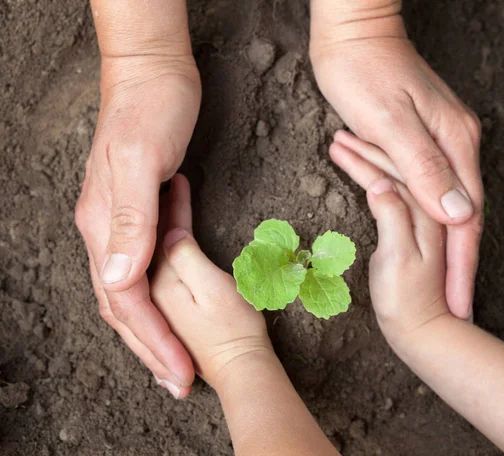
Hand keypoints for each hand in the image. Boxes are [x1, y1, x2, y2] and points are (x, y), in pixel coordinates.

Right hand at [75, 54, 200, 396]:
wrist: (151, 74)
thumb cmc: (148, 111)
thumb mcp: (138, 162)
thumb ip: (127, 221)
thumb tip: (119, 279)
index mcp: (103, 226)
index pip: (127, 300)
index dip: (154, 341)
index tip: (179, 373)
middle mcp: (106, 231)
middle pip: (125, 305)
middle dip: (152, 347)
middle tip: (178, 381)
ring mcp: (121, 222)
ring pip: (133, 290)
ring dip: (154, 326)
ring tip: (175, 354)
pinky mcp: (139, 210)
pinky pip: (147, 261)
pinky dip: (161, 288)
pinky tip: (177, 298)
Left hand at [151, 174, 270, 389]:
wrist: (244, 370)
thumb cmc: (233, 330)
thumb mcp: (213, 288)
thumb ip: (183, 256)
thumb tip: (166, 230)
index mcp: (153, 283)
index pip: (153, 232)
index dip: (169, 207)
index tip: (180, 181)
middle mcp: (149, 289)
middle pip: (147, 239)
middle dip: (161, 215)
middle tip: (174, 182)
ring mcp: (158, 298)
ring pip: (150, 253)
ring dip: (161, 226)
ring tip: (174, 198)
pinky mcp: (172, 304)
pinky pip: (159, 267)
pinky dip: (165, 244)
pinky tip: (174, 231)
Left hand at [311, 6, 482, 318]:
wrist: (353, 31)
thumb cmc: (363, 72)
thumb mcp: (390, 122)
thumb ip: (424, 168)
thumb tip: (460, 215)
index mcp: (453, 146)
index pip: (465, 220)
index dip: (462, 267)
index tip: (460, 305)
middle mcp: (454, 145)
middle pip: (461, 216)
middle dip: (455, 265)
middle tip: (453, 306)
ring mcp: (439, 140)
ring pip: (441, 203)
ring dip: (438, 244)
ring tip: (437, 283)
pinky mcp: (420, 137)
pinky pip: (423, 184)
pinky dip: (418, 213)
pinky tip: (414, 231)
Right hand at [329, 139, 450, 343]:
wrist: (422, 330)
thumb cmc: (406, 300)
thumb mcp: (397, 257)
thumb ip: (393, 215)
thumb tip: (379, 182)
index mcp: (431, 210)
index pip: (398, 171)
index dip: (368, 156)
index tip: (342, 143)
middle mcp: (431, 209)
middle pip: (398, 169)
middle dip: (367, 152)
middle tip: (337, 139)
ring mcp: (424, 219)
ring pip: (396, 178)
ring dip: (370, 162)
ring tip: (342, 148)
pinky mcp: (414, 229)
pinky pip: (396, 192)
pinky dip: (377, 179)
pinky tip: (366, 174)